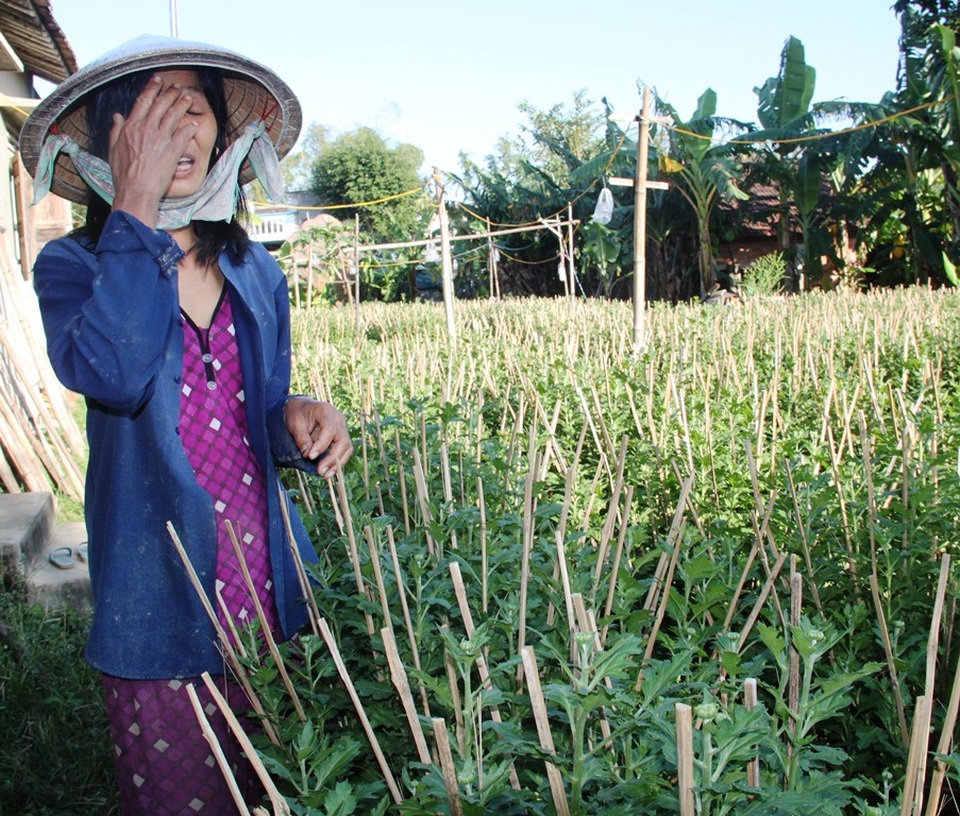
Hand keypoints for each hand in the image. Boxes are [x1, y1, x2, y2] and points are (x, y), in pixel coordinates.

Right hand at [108, 75, 197, 225]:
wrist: (136, 191)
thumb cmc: (123, 175)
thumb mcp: (113, 150)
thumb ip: (116, 130)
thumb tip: (118, 116)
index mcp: (131, 127)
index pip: (143, 101)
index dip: (152, 88)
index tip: (158, 81)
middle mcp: (146, 129)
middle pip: (161, 104)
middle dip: (170, 92)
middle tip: (177, 86)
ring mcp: (160, 139)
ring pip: (173, 115)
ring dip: (182, 104)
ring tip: (188, 98)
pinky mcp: (172, 151)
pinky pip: (183, 135)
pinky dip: (189, 127)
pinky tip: (194, 123)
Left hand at [284, 396, 353, 477]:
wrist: (302, 408)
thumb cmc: (297, 413)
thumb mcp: (294, 423)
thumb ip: (301, 438)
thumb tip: (307, 454)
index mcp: (326, 411)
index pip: (330, 430)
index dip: (321, 445)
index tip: (310, 457)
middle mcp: (338, 419)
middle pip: (343, 441)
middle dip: (332, 458)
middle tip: (320, 471)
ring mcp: (342, 428)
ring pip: (347, 447)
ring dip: (337, 463)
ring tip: (325, 475)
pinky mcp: (342, 436)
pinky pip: (344, 451)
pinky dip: (337, 462)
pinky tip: (329, 472)